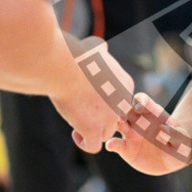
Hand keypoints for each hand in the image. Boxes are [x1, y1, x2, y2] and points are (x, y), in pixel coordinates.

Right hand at [49, 37, 134, 153]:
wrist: (67, 67)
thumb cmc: (77, 55)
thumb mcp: (94, 47)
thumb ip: (100, 49)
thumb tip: (98, 46)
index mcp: (125, 86)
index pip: (118, 102)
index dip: (104, 102)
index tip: (88, 96)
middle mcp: (121, 104)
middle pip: (114, 118)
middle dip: (99, 117)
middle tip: (82, 109)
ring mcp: (108, 119)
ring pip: (105, 133)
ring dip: (92, 130)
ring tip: (77, 121)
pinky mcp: (93, 130)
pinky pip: (93, 146)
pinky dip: (84, 142)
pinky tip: (75, 132)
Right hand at [105, 93, 191, 175]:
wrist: (172, 159)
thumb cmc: (179, 144)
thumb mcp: (182, 139)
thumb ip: (174, 134)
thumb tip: (164, 130)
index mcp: (151, 112)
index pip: (141, 100)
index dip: (139, 101)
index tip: (139, 107)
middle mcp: (137, 120)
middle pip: (124, 108)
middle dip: (118, 108)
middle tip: (118, 114)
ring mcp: (130, 134)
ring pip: (116, 124)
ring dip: (112, 124)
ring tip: (112, 128)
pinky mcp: (126, 148)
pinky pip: (116, 144)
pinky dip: (111, 144)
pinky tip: (110, 145)